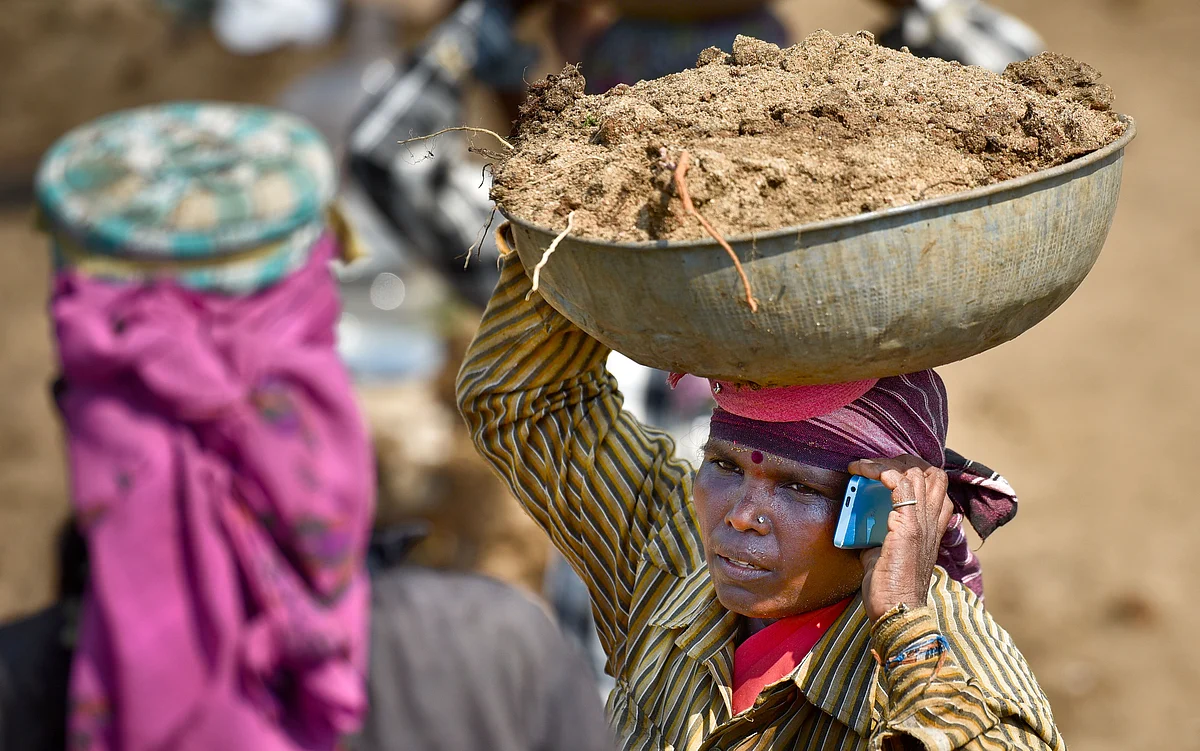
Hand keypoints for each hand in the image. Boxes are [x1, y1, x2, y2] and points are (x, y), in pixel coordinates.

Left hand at [848, 456, 953, 622]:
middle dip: (901, 461)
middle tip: (873, 466)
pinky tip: (864, 472)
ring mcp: (923, 523)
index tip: (885, 470)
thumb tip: (859, 524)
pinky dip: (882, 471)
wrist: (897, 611)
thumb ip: (877, 535)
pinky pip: (900, 484)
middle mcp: (933, 521)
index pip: (936, 484)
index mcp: (932, 527)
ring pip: (917, 472)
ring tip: (863, 467)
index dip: (914, 470)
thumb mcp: (884, 553)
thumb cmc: (890, 588)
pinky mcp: (908, 527)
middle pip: (931, 472)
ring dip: (886, 463)